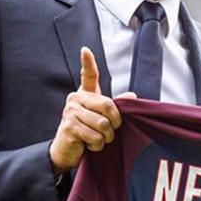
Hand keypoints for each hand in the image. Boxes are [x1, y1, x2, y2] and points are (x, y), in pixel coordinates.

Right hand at [49, 47, 121, 173]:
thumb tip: (132, 96)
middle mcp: (76, 99)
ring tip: (98, 139)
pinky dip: (98, 144)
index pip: (88, 75)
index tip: (85, 50)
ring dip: (106, 137)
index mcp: (85, 94)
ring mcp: (71, 112)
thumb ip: (115, 107)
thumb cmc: (87, 132)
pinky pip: (95, 136)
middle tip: (111, 131)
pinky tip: (90, 144)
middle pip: (108, 105)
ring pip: (103, 124)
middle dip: (115, 123)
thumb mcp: (102, 118)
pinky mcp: (69, 126)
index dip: (88, 63)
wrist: (67, 151)